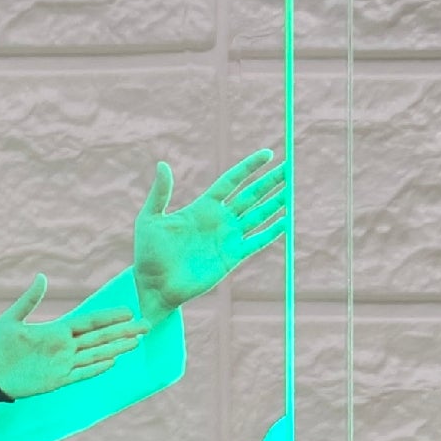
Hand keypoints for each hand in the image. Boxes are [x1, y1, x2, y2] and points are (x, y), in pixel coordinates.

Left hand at [0, 276, 146, 399]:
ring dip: (115, 348)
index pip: (89, 322)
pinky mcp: (56, 380)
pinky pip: (80, 373)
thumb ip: (30, 300)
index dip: (108, 317)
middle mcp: (64, 347)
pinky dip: (95, 368)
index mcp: (57, 331)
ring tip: (136, 342)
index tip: (128, 310)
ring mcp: (62, 364)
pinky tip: (112, 361)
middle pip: (99, 337)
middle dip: (122, 331)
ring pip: (95, 354)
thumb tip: (42, 277)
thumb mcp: (13, 318)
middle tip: (146, 325)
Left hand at [132, 148, 288, 325]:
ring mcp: (227, 238)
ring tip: (292, 189)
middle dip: (271, 181)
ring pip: (258, 215)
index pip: (232, 181)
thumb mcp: (150, 219)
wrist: (153, 286)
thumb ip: (160, 193)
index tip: (268, 154)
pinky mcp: (232, 257)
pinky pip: (256, 241)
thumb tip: (162, 164)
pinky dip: (271, 231)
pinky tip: (285, 219)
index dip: (250, 167)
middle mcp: (219, 220)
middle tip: (290, 167)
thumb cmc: (148, 254)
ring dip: (276, 202)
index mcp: (202, 208)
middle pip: (251, 195)